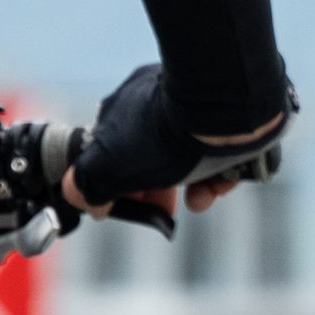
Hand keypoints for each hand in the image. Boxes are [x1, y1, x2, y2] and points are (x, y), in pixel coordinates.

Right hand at [61, 127, 276, 220]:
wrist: (224, 110)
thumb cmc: (162, 135)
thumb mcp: (106, 166)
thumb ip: (84, 185)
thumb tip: (86, 200)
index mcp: (124, 110)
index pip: (113, 152)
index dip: (116, 184)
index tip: (125, 204)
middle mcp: (159, 104)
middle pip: (153, 158)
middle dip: (155, 192)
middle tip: (161, 209)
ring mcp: (196, 111)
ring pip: (189, 160)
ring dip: (189, 190)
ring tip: (196, 202)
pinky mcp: (230, 121)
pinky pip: (221, 156)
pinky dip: (217, 178)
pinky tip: (214, 188)